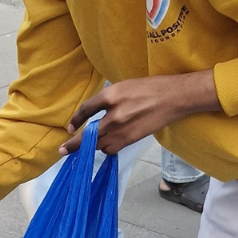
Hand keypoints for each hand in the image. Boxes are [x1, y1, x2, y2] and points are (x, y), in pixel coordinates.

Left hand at [59, 72, 220, 156]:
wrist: (174, 97)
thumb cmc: (148, 88)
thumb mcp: (123, 86)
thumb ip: (106, 100)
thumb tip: (91, 114)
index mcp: (111, 95)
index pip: (86, 109)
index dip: (76, 120)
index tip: (69, 128)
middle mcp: (114, 114)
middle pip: (88, 134)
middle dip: (74, 145)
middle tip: (62, 151)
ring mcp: (123, 129)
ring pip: (99, 145)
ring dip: (92, 147)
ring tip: (86, 148)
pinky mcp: (131, 139)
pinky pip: (112, 148)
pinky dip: (107, 148)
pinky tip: (106, 145)